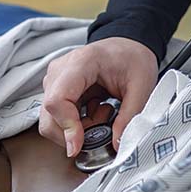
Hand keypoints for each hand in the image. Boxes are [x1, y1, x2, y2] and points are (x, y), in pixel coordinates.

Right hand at [39, 37, 157, 156]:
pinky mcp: (57, 88)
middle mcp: (60, 69)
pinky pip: (58, 117)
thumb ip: (130, 116)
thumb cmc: (133, 59)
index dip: (66, 127)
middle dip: (73, 132)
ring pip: (51, 120)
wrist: (129, 45)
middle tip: (103, 125)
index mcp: (81, 62)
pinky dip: (77, 123)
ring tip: (103, 113)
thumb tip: (116, 144)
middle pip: (49, 115)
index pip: (57, 100)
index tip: (79, 146)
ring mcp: (55, 79)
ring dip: (77, 128)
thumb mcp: (142, 86)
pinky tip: (96, 110)